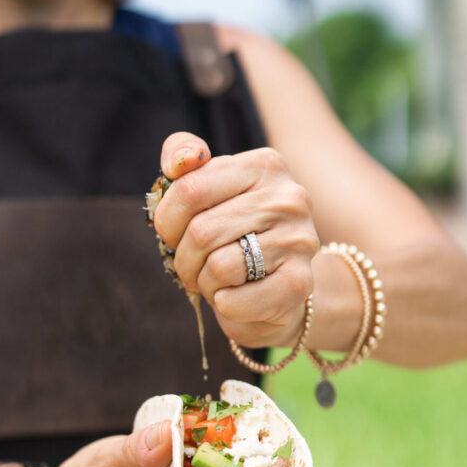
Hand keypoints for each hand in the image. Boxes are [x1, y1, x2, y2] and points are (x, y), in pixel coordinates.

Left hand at [154, 132, 319, 348]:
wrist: (281, 288)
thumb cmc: (234, 236)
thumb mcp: (209, 192)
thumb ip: (184, 161)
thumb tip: (180, 161)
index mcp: (264, 166)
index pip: (190, 189)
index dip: (167, 222)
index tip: (174, 234)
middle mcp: (289, 198)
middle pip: (201, 232)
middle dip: (184, 259)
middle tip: (193, 267)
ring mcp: (299, 240)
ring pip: (218, 267)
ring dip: (204, 283)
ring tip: (217, 281)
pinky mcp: (299, 283)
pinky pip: (234, 299)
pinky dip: (222, 305)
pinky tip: (234, 298)